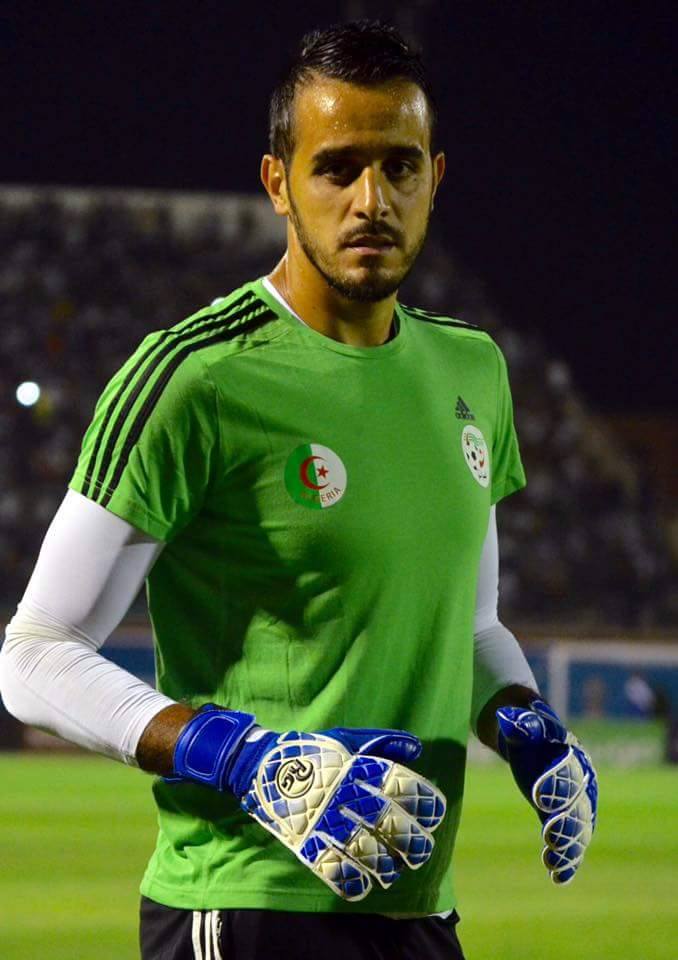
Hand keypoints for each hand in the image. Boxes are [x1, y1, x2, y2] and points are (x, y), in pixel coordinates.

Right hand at [170, 705, 445, 900]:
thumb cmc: (309, 750)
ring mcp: (324, 819)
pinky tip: (364, 886)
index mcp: (355, 767)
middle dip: (410, 839)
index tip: (435, 812)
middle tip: (421, 850)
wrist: (257, 764)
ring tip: (395, 870)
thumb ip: (380, 741)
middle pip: (387, 822)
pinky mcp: (304, 840)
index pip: (398, 785)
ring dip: (386, 864)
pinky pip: (331, 866)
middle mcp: (344, 794)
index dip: (422, 800)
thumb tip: (416, 745)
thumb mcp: (345, 737)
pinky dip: (350, 880)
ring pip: (365, 850)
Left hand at [496, 699, 596, 883]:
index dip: (554, 784)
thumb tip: (507, 719)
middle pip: (575, 803)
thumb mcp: (522, 721)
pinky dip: (567, 859)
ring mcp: (576, 803)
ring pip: (576, 828)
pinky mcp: (566, 819)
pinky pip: (571, 841)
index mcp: (572, 754)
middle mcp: (581, 781)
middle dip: (564, 821)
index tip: (539, 797)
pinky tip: (558, 877)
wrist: (535, 736)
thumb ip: (519, 724)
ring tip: (552, 862)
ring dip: (567, 846)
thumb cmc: (528, 728)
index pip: (566, 770)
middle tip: (551, 836)